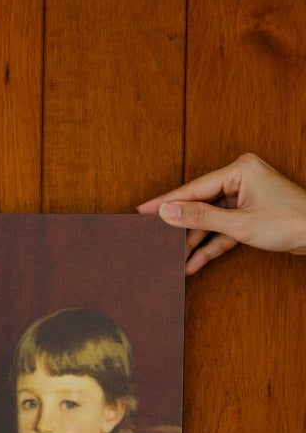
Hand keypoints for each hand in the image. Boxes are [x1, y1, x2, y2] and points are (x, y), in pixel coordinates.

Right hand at [137, 152, 305, 273]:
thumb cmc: (290, 222)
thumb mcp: (240, 224)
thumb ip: (201, 217)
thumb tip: (168, 211)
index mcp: (239, 170)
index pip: (194, 188)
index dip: (167, 202)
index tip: (143, 210)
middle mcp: (241, 179)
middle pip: (201, 204)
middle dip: (181, 226)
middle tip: (155, 238)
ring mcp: (246, 197)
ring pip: (211, 220)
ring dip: (195, 242)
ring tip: (175, 259)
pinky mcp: (250, 215)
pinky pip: (224, 229)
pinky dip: (212, 245)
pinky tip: (194, 262)